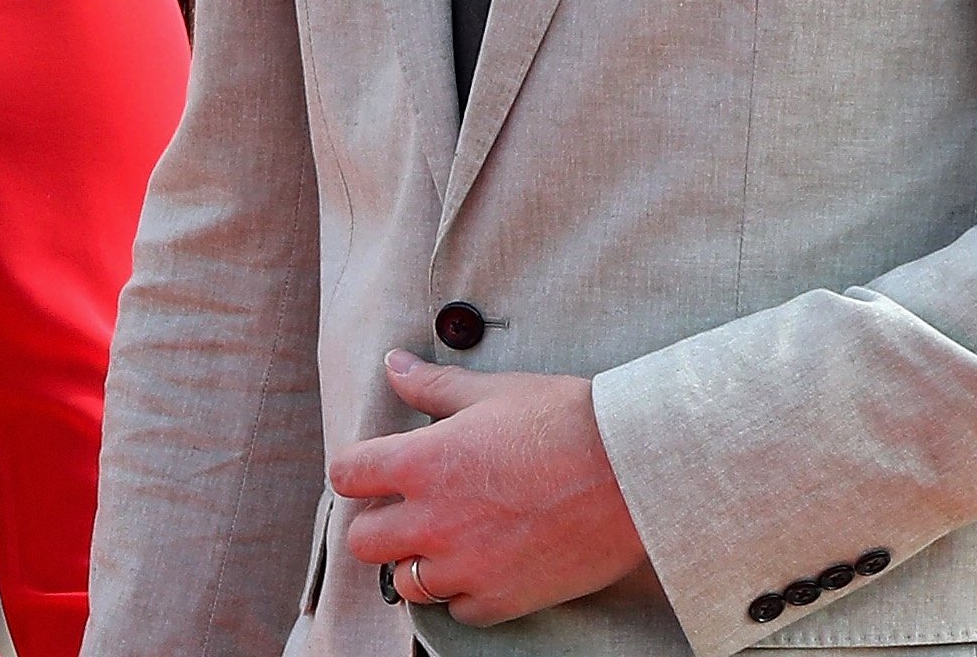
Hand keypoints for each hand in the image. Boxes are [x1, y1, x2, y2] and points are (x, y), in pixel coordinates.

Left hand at [328, 352, 649, 626]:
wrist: (629, 470)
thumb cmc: (562, 420)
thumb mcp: (489, 391)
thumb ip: (431, 386)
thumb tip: (393, 365)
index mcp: (421, 462)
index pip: (347, 474)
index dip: (355, 471)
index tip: (370, 471)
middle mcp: (432, 520)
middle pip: (363, 541)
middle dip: (378, 524)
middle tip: (406, 510)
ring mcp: (466, 567)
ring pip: (406, 583)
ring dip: (418, 562)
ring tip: (446, 541)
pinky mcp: (502, 600)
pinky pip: (458, 612)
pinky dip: (464, 594)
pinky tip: (483, 568)